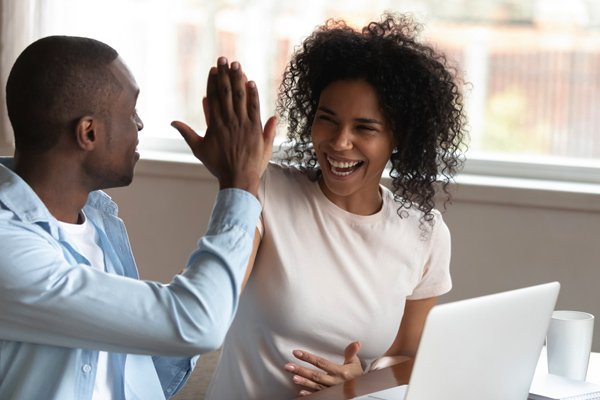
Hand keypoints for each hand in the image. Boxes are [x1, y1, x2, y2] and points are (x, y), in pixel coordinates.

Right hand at [172, 57, 276, 194]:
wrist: (238, 179)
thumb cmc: (218, 166)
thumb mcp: (199, 150)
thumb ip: (186, 133)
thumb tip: (172, 122)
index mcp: (214, 125)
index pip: (213, 98)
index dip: (213, 82)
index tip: (214, 69)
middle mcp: (228, 121)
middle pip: (226, 93)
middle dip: (225, 74)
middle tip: (224, 59)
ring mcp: (242, 124)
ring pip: (240, 97)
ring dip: (238, 79)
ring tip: (237, 65)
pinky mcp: (255, 129)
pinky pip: (254, 107)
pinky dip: (253, 94)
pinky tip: (251, 82)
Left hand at [284, 341, 362, 396]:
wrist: (362, 391)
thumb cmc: (357, 374)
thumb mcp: (355, 363)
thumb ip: (351, 353)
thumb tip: (356, 342)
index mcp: (340, 372)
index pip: (321, 363)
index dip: (308, 357)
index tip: (296, 352)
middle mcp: (334, 382)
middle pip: (315, 375)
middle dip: (301, 370)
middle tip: (288, 366)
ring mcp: (331, 390)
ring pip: (315, 386)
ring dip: (303, 382)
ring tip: (293, 378)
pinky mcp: (330, 396)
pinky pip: (319, 396)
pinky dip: (310, 395)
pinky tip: (301, 393)